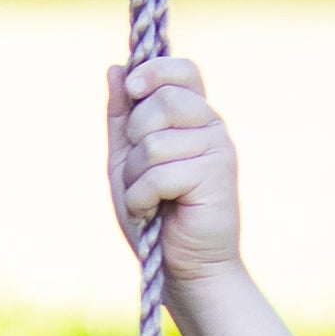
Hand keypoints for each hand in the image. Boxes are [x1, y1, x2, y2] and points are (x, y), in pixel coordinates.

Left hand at [108, 47, 243, 286]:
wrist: (184, 267)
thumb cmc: (155, 214)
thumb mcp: (126, 161)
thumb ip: (121, 118)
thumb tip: (116, 68)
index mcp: (192, 117)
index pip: (183, 71)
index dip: (155, 71)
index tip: (134, 87)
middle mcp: (211, 127)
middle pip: (161, 102)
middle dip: (135, 138)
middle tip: (142, 171)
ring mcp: (218, 150)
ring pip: (155, 142)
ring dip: (136, 177)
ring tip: (149, 198)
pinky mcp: (217, 177)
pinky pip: (159, 174)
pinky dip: (142, 198)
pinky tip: (153, 212)